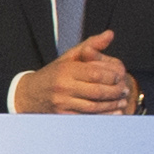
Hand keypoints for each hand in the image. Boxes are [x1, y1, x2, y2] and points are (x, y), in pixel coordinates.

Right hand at [15, 30, 135, 114]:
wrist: (29, 95)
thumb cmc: (52, 74)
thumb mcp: (69, 57)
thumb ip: (91, 45)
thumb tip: (110, 34)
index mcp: (66, 70)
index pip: (95, 73)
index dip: (112, 76)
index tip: (121, 75)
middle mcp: (63, 87)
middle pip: (97, 91)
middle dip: (116, 91)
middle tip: (125, 90)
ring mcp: (62, 103)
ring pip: (94, 106)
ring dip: (112, 105)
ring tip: (122, 101)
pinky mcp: (63, 117)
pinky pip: (88, 118)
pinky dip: (104, 116)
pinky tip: (114, 112)